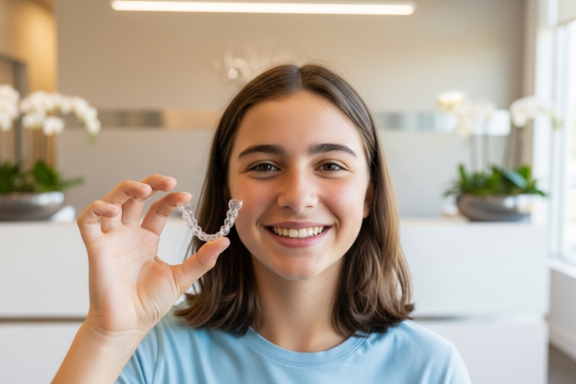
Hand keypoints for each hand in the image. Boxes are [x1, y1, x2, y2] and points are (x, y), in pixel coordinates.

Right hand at [77, 174, 228, 337]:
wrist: (128, 326)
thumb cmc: (150, 304)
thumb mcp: (182, 277)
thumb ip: (202, 259)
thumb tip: (225, 242)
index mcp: (147, 239)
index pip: (158, 209)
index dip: (170, 199)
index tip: (186, 196)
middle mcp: (128, 234)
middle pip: (134, 197)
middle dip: (150, 183)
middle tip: (168, 181)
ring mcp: (111, 239)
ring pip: (112, 202)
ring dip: (125, 189)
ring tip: (144, 189)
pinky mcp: (96, 248)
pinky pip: (87, 222)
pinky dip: (96, 209)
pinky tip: (112, 209)